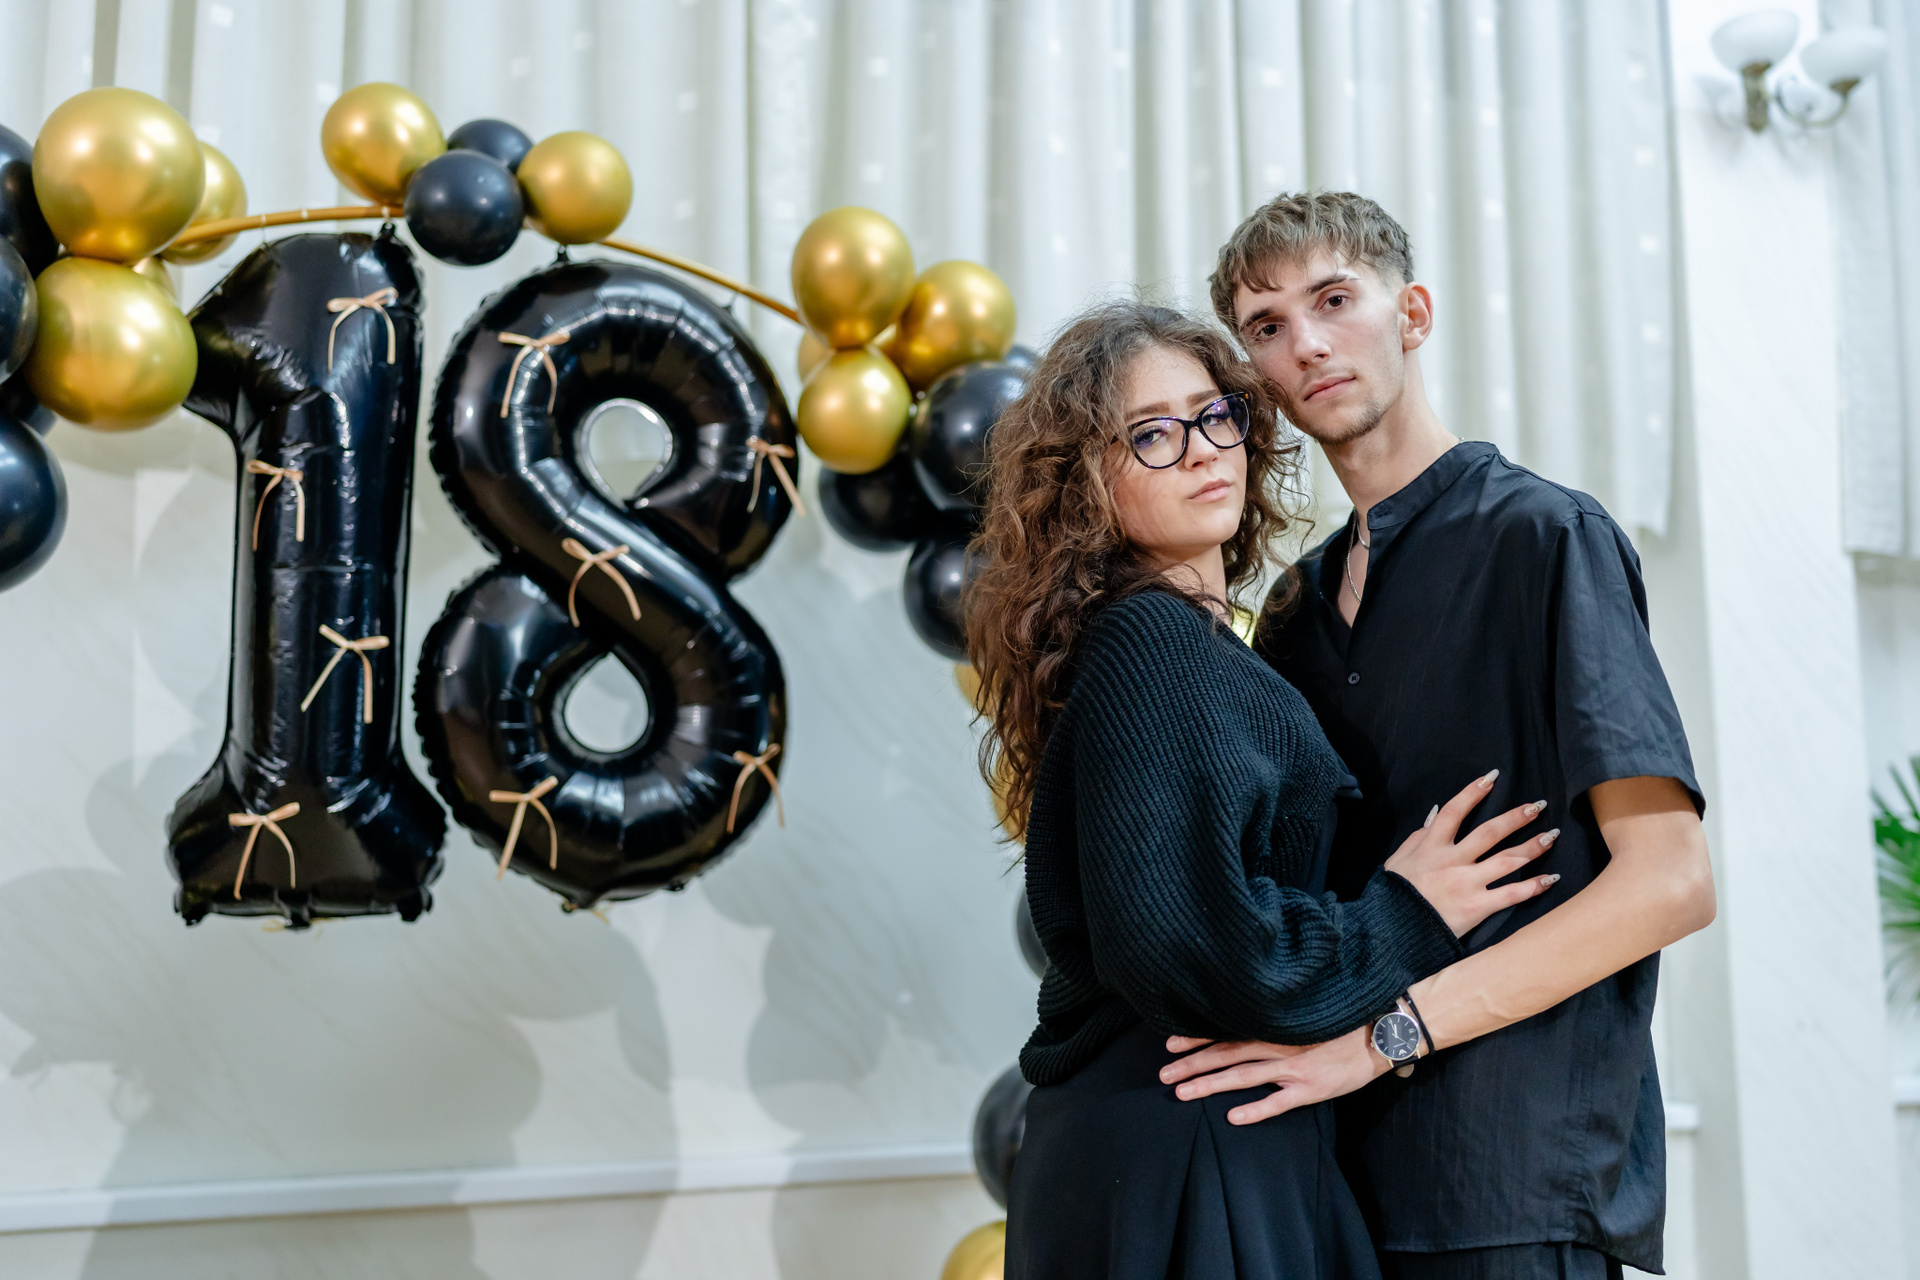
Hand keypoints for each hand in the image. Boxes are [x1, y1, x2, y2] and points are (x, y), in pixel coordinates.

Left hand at [1158, 1027, 1384, 1123]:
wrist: (1379, 1034)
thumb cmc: (1339, 1023)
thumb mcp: (1302, 1016)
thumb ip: (1275, 1022)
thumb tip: (1244, 1024)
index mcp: (1274, 1026)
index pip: (1226, 1031)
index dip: (1197, 1038)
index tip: (1170, 1044)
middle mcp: (1278, 1045)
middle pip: (1226, 1054)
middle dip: (1192, 1064)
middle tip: (1163, 1074)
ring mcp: (1293, 1068)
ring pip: (1243, 1076)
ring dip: (1210, 1084)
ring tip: (1183, 1093)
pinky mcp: (1310, 1089)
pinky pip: (1278, 1102)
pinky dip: (1255, 1109)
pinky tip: (1232, 1118)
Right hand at [1383, 769, 1560, 935]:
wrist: (1392, 930)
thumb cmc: (1393, 895)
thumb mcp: (1397, 859)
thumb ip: (1417, 836)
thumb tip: (1435, 813)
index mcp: (1431, 846)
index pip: (1454, 812)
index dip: (1472, 793)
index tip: (1491, 778)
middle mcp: (1452, 861)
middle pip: (1490, 832)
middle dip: (1516, 817)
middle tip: (1537, 806)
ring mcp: (1466, 884)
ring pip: (1507, 860)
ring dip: (1532, 847)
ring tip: (1551, 836)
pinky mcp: (1477, 907)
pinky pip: (1511, 894)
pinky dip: (1533, 886)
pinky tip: (1551, 878)